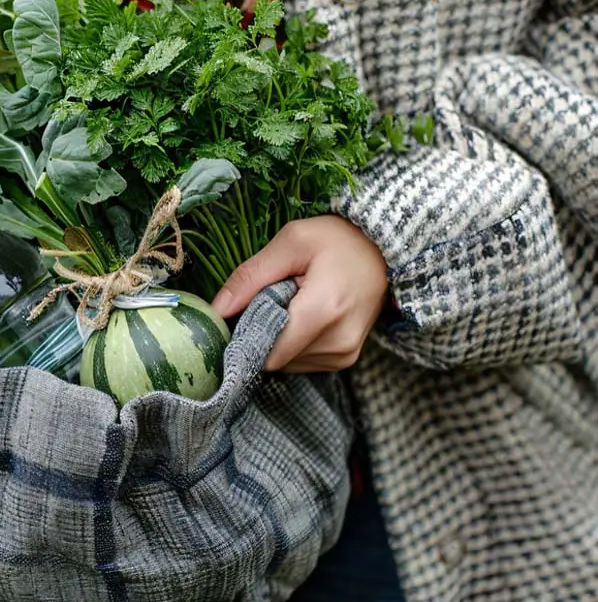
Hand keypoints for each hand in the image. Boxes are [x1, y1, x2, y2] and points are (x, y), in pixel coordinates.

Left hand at [211, 216, 387, 372]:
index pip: (267, 352)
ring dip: (278, 338)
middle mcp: (338, 342)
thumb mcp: (290, 242)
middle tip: (270, 299)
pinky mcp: (346, 359)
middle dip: (261, 333)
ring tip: (292, 303)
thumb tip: (215, 311)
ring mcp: (345, 354)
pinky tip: (303, 315)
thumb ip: (249, 277)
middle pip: (274, 358)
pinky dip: (293, 343)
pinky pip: (302, 362)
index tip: (238, 315)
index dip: (244, 337)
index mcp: (323, 310)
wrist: (386, 249)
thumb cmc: (338, 239)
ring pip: (286, 363)